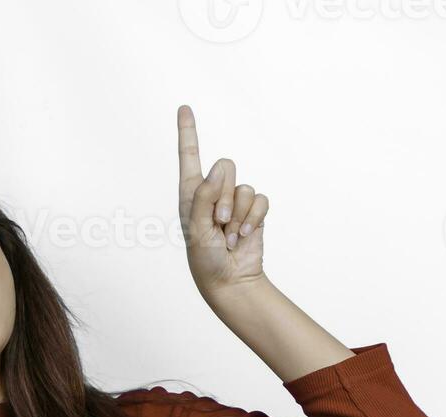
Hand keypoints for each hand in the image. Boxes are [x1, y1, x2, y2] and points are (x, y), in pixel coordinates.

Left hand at [176, 105, 270, 305]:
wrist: (229, 280)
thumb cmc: (205, 258)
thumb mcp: (196, 229)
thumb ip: (203, 197)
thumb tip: (218, 168)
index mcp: (191, 192)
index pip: (189, 155)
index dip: (188, 131)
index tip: (184, 107)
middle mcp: (213, 192)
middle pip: (226, 166)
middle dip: (224, 195)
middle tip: (218, 222)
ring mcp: (235, 201)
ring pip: (244, 187)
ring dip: (238, 214)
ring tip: (229, 235)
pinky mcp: (253, 211)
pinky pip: (260, 200)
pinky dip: (253, 219)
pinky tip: (244, 235)